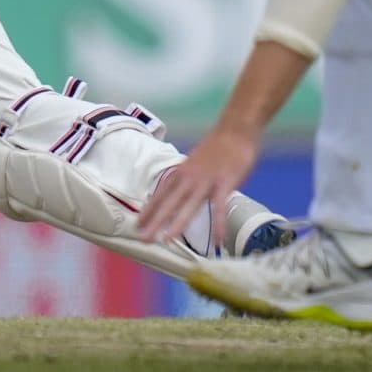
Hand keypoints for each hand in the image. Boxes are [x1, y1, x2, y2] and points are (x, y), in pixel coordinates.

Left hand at [137, 124, 257, 245]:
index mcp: (181, 173)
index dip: (149, 210)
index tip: (137, 225)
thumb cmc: (216, 147)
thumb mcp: (194, 162)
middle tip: (144, 238)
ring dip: (178, 223)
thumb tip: (182, 193)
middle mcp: (189, 178)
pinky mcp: (225, 183)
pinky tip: (217, 241)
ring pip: (189, 206)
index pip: (161, 194)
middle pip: (169, 203)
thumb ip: (187, 178)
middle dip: (155, 221)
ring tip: (167, 240)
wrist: (235, 130)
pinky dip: (219, 225)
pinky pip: (220, 208)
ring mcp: (206, 181)